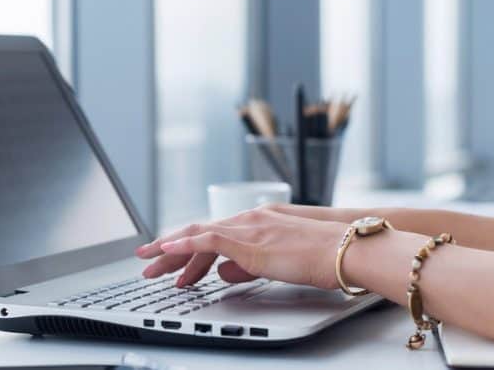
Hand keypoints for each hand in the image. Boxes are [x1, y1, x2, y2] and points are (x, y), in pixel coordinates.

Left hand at [135, 206, 348, 289]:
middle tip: (147, 262)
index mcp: (258, 222)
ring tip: (149, 264)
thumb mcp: (278, 263)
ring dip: (170, 250)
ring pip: (198, 235)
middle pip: (199, 231)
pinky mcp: (251, 240)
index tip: (168, 258)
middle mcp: (250, 220)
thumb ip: (248, 265)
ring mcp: (249, 227)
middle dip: (169, 248)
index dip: (187, 246)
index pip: (213, 233)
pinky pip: (208, 239)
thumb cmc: (324, 258)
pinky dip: (185, 244)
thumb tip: (223, 273)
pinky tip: (168, 250)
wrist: (346, 250)